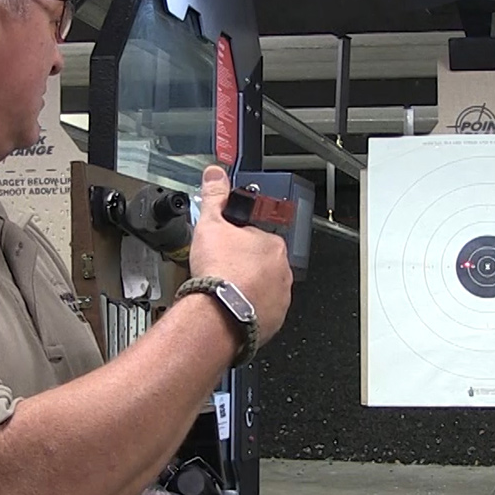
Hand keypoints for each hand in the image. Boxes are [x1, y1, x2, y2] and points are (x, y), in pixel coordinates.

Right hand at [190, 165, 292, 344]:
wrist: (218, 313)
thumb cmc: (219, 272)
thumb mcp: (211, 223)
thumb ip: (215, 196)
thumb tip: (216, 175)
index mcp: (273, 244)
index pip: (258, 236)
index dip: (238, 240)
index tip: (225, 248)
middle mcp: (283, 271)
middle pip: (262, 263)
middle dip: (244, 264)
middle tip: (222, 269)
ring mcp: (280, 297)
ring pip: (264, 288)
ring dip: (248, 287)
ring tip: (225, 289)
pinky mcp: (274, 319)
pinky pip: (262, 311)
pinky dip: (249, 309)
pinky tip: (231, 306)